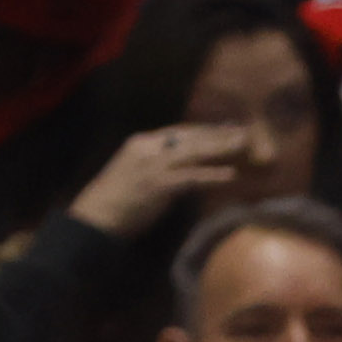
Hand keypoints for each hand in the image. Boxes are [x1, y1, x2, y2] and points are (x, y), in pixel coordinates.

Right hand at [74, 120, 249, 242]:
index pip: (179, 132)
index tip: (226, 127)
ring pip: (193, 152)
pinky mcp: (158, 184)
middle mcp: (147, 148)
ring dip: (221, 147)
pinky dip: (212, 175)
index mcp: (141, 143)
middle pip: (190, 137)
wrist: (96, 215)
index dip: (204, 129)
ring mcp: (153, 165)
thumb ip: (160, 164)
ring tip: (244, 144)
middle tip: (245, 130)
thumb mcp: (139, 172)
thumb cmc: (119, 199)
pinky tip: (231, 175)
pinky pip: (191, 177)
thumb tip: (186, 164)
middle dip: (218, 133)